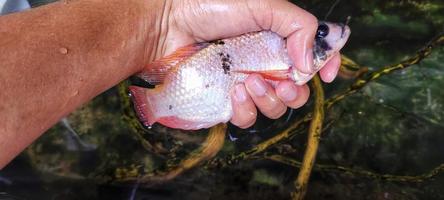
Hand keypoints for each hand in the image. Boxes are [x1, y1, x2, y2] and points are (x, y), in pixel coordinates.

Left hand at [152, 0, 340, 127]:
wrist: (168, 23)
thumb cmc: (211, 6)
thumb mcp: (263, 5)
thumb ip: (298, 26)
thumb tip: (309, 63)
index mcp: (278, 39)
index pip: (312, 57)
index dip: (326, 66)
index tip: (328, 74)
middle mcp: (264, 63)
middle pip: (297, 90)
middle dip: (296, 92)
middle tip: (284, 83)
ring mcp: (245, 84)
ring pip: (274, 108)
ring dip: (269, 99)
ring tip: (250, 81)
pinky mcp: (225, 100)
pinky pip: (247, 118)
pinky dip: (246, 109)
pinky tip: (235, 91)